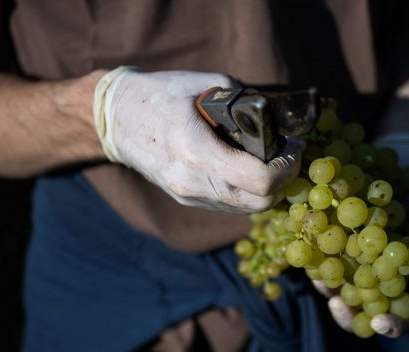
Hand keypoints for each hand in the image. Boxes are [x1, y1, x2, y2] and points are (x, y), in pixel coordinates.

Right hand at [93, 66, 303, 212]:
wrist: (115, 119)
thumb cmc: (159, 95)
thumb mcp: (205, 85)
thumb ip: (244, 103)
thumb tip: (276, 119)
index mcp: (197, 152)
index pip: (260, 180)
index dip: (287, 167)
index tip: (293, 147)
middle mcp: (193, 183)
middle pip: (260, 202)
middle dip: (284, 180)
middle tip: (288, 155)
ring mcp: (189, 196)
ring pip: (248, 209)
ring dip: (268, 188)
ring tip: (270, 159)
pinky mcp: (187, 199)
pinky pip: (231, 206)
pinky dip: (249, 191)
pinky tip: (248, 167)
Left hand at [315, 132, 408, 337]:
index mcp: (408, 283)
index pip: (403, 317)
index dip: (392, 326)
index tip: (380, 321)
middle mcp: (378, 276)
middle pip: (361, 309)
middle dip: (347, 314)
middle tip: (338, 305)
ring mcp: (355, 257)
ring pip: (337, 284)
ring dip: (326, 286)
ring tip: (319, 279)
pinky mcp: (336, 235)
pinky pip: (321, 250)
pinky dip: (314, 252)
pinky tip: (309, 246)